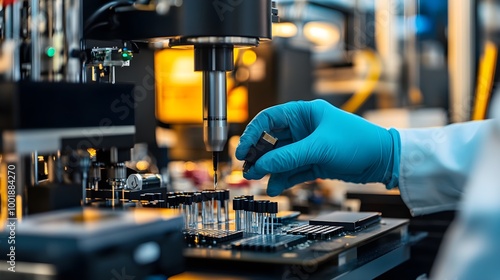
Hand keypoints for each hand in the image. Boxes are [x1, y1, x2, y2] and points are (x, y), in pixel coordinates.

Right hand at [235, 99, 399, 195]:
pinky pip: (293, 170)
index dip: (253, 134)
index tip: (242, 151)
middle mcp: (304, 128)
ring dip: (270, 168)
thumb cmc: (357, 142)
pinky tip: (274, 187)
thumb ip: (288, 157)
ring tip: (258, 180)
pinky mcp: (315, 162)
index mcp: (304, 113)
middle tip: (248, 169)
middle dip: (259, 155)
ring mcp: (309, 146)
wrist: (383, 160)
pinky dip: (284, 178)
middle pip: (272, 140)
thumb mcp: (319, 148)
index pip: (269, 119)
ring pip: (282, 157)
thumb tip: (261, 165)